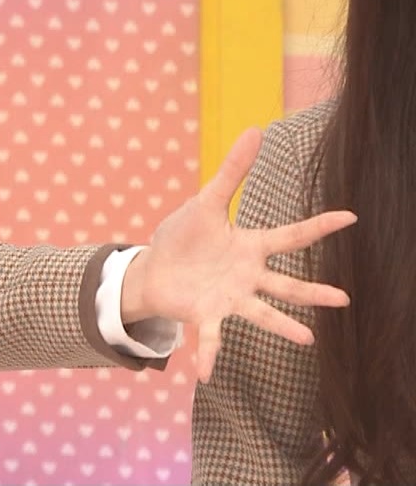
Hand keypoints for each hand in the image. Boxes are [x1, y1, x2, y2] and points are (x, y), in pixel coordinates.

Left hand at [120, 127, 356, 381]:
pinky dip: (208, 356)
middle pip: (285, 285)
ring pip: (261, 314)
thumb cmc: (184, 237)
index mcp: (250, 247)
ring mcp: (229, 299)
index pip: (291, 236)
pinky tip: (205, 375)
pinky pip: (210, 338)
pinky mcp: (205, 315)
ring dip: (282, 327)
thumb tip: (255, 130)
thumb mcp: (206, 202)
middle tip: (344, 300)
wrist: (155, 267)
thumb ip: (232, 172)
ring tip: (306, 340)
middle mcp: (247, 277)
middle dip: (312, 293)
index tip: (350, 217)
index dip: (319, 227)